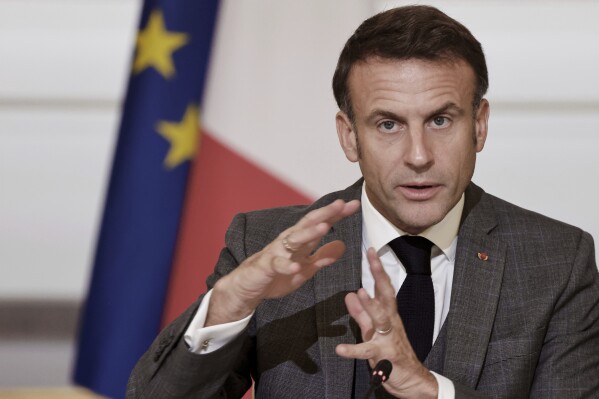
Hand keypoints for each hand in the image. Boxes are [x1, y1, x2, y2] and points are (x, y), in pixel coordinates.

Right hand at [206, 199, 359, 325]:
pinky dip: (287, 265)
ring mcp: (277, 252)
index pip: (321, 223)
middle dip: (325, 213)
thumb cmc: (277, 275)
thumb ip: (322, 257)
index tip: (354, 205)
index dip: (337, 214)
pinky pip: (277, 265)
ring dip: (309, 233)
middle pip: (309, 224)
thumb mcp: (305, 268)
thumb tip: (343, 246)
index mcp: (300, 241)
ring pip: (294, 240)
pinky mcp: (266, 266)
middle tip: (341, 204)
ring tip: (324, 227)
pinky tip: (296, 266)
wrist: (248, 287)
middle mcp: (289, 241)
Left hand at [335, 248, 437, 398]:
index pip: (383, 288)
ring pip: (381, 319)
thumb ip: (361, 313)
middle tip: (372, 257)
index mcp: (388, 314)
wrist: (411, 380)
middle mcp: (391, 322)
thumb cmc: (391, 352)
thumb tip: (351, 293)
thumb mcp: (372, 331)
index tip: (371, 251)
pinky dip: (353, 350)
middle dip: (379, 275)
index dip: (377, 269)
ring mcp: (389, 338)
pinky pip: (368, 352)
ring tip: (360, 293)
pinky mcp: (384, 356)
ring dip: (371, 306)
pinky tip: (340, 349)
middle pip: (386, 295)